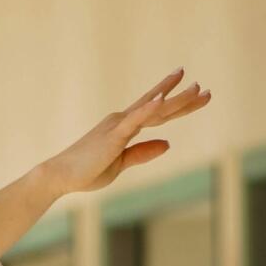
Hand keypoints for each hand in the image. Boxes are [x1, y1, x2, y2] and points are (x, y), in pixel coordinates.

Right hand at [42, 69, 210, 197]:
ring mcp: (118, 125)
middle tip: (205, 90)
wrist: (60, 176)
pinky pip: (136, 119)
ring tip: (198, 89)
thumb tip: (168, 144)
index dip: (175, 101)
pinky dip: (150, 108)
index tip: (191, 89)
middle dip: (184, 98)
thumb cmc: (85, 172)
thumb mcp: (120, 164)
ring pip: (154, 109)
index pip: (155, 113)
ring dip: (176, 99)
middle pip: (160, 107)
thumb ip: (143, 152)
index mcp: (123, 128)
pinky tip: (163, 98)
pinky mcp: (114, 135)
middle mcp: (122, 120)